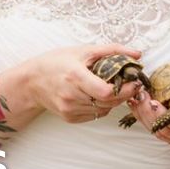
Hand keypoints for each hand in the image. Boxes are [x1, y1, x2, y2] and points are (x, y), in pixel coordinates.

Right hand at [23, 44, 142, 122]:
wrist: (32, 81)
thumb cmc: (57, 62)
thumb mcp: (83, 50)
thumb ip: (113, 51)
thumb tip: (137, 54)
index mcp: (75, 76)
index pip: (107, 92)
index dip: (125, 89)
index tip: (134, 81)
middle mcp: (71, 96)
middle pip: (109, 102)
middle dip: (124, 94)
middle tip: (130, 83)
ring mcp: (70, 109)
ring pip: (104, 110)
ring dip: (113, 100)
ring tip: (113, 86)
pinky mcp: (69, 118)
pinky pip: (95, 115)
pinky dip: (102, 106)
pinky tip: (97, 95)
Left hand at [127, 72, 169, 150]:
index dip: (166, 116)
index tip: (154, 101)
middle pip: (166, 131)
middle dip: (149, 115)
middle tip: (139, 96)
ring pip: (159, 134)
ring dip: (144, 118)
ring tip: (134, 99)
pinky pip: (159, 134)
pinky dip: (146, 122)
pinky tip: (137, 107)